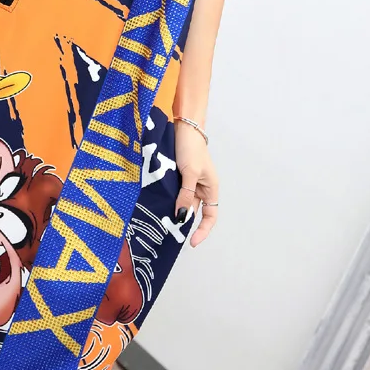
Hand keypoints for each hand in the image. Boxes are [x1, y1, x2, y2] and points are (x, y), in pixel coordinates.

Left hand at [173, 120, 217, 247]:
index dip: (203, 231)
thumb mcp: (190, 173)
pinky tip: (159, 205)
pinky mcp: (178, 176)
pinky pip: (175, 193)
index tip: (191, 242)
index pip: (210, 216)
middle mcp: (201, 188)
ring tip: (162, 222)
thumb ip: (186, 194)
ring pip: (182, 202)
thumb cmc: (192, 148)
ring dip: (174, 210)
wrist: (183, 127)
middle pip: (194, 211)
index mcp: (211, 188)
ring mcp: (189, 182)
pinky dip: (168, 200)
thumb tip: (182, 216)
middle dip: (184, 222)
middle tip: (170, 234)